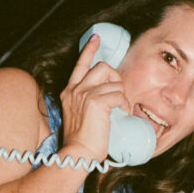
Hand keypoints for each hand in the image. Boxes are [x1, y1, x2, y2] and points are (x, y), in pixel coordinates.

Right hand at [59, 35, 129, 163]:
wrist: (77, 154)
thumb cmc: (81, 142)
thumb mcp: (79, 117)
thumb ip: (88, 104)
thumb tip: (108, 98)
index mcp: (69, 92)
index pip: (80, 65)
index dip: (89, 50)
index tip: (96, 38)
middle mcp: (75, 90)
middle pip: (102, 67)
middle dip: (116, 78)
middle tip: (118, 96)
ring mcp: (85, 94)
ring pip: (114, 82)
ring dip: (122, 96)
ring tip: (118, 111)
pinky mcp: (96, 101)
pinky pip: (119, 95)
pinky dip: (124, 105)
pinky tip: (120, 114)